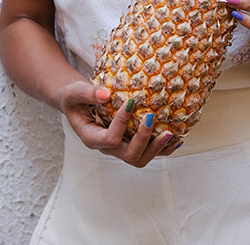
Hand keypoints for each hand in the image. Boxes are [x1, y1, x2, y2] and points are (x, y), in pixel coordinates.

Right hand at [59, 81, 178, 167]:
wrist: (78, 103)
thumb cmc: (75, 98)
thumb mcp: (75, 92)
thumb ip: (87, 93)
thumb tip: (106, 94)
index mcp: (92, 138)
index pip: (109, 139)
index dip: (121, 123)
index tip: (131, 102)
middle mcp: (107, 147)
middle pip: (128, 155)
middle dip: (143, 139)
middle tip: (152, 118)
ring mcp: (119, 148)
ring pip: (139, 158)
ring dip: (156, 148)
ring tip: (169, 133)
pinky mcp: (128, 143)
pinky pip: (147, 151)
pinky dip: (162, 148)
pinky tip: (174, 138)